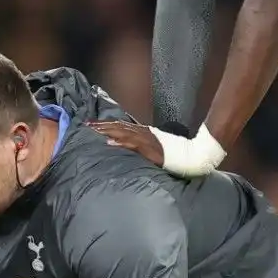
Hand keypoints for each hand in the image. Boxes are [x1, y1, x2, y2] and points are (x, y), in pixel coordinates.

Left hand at [91, 120, 225, 177]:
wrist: (192, 154)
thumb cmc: (177, 153)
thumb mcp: (157, 146)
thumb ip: (145, 146)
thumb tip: (132, 146)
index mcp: (144, 133)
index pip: (122, 125)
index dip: (107, 124)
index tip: (92, 123)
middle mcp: (144, 134)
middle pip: (119, 126)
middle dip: (102, 125)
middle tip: (86, 124)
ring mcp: (146, 141)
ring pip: (122, 133)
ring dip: (107, 131)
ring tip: (93, 130)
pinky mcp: (150, 150)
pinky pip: (133, 146)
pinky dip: (120, 144)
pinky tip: (109, 144)